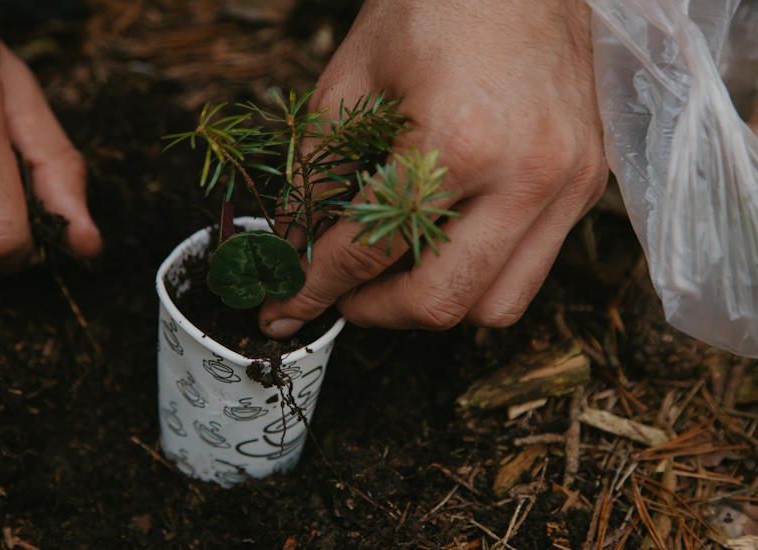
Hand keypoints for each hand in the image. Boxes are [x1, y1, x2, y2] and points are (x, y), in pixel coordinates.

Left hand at [260, 0, 607, 336]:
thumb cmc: (433, 6)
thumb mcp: (350, 81)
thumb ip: (317, 175)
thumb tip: (294, 246)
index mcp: (456, 140)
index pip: (368, 249)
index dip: (314, 287)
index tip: (284, 307)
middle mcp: (526, 174)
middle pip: (440, 302)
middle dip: (375, 311)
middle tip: (343, 294)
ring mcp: (567, 184)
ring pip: (495, 305)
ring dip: (433, 303)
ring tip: (396, 270)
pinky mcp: (587, 185)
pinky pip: (530, 268)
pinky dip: (478, 274)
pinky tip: (445, 241)